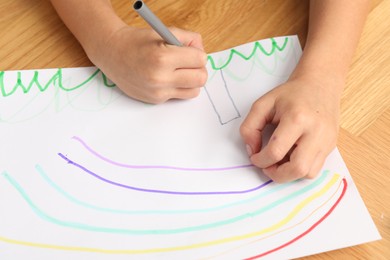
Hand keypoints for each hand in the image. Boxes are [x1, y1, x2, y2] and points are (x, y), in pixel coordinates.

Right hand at [90, 26, 207, 103]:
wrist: (111, 54)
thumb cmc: (137, 41)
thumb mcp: (163, 32)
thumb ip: (188, 38)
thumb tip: (202, 51)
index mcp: (162, 58)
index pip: (200, 59)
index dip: (198, 52)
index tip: (190, 50)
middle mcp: (160, 78)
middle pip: (201, 79)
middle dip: (199, 68)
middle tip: (190, 62)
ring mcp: (158, 92)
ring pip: (194, 91)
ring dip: (192, 81)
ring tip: (180, 71)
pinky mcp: (155, 100)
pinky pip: (179, 95)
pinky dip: (178, 87)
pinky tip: (167, 77)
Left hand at [240, 75, 341, 182]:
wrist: (320, 84)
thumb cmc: (290, 94)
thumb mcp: (263, 104)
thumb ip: (250, 127)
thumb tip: (252, 150)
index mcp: (297, 118)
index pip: (275, 152)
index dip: (260, 160)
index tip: (254, 157)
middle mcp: (315, 132)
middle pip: (297, 169)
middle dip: (277, 175)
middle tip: (267, 166)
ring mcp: (326, 140)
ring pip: (308, 173)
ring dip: (289, 174)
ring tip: (279, 161)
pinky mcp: (331, 145)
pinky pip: (315, 168)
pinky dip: (300, 169)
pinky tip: (291, 157)